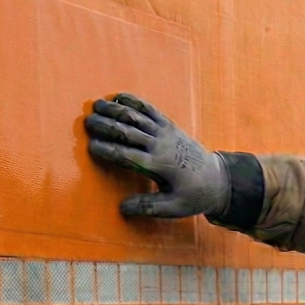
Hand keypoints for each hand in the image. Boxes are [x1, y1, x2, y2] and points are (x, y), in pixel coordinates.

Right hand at [84, 93, 229, 217]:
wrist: (218, 179)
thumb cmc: (194, 196)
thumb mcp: (173, 208)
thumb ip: (148, 207)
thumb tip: (122, 208)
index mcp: (159, 165)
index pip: (128, 155)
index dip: (108, 150)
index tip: (90, 147)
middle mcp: (161, 145)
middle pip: (129, 132)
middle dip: (106, 126)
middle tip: (86, 122)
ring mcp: (166, 132)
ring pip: (137, 117)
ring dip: (115, 110)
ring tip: (95, 105)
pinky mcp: (170, 126)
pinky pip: (150, 110)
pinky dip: (134, 102)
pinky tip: (119, 96)